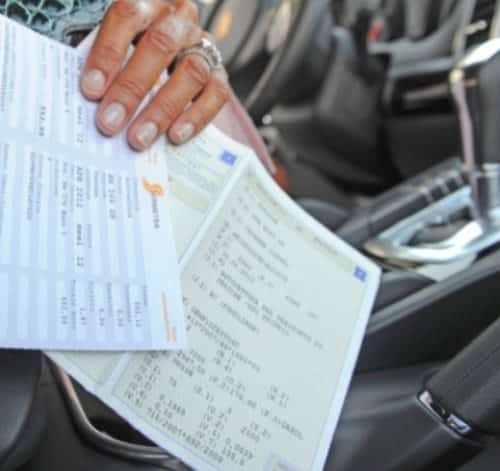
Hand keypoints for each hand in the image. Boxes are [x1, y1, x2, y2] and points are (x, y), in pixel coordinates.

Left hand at [80, 0, 228, 149]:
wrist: (173, 62)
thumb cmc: (132, 56)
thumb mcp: (116, 49)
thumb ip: (106, 66)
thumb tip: (91, 99)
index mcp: (147, 2)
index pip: (127, 15)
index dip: (108, 53)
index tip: (91, 90)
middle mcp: (179, 19)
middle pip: (161, 45)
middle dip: (132, 88)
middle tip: (110, 122)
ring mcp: (203, 46)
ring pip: (191, 71)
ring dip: (162, 109)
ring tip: (139, 138)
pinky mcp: (220, 74)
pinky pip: (216, 94)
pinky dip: (195, 117)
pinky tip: (175, 136)